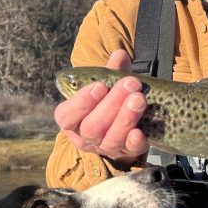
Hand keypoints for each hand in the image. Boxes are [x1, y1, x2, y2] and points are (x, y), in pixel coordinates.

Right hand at [53, 50, 149, 167]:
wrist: (120, 123)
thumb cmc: (106, 99)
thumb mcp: (106, 84)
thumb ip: (110, 71)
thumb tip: (120, 55)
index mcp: (71, 119)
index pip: (67, 116)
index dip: (81, 103)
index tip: (99, 86)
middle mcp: (85, 137)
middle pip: (92, 127)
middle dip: (111, 104)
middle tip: (130, 84)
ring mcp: (105, 147)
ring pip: (111, 139)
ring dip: (125, 118)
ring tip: (139, 99)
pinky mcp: (127, 153)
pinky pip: (130, 151)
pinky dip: (135, 142)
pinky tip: (140, 131)